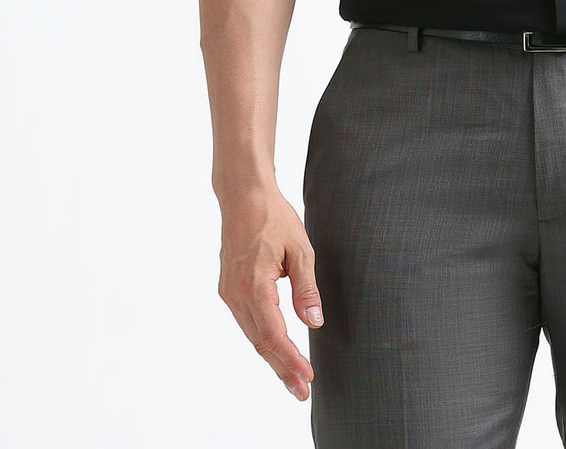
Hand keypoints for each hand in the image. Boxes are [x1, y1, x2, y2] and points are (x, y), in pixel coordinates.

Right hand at [217, 187, 323, 401]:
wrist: (243, 196)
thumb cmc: (274, 217)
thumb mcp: (300, 249)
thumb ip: (306, 288)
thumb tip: (313, 323)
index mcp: (255, 286)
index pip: (274, 335)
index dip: (290, 359)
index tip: (307, 377)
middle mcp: (236, 294)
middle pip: (260, 342)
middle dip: (282, 368)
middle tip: (301, 391)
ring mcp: (229, 292)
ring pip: (252, 335)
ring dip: (272, 357)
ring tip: (292, 377)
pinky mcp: (228, 288)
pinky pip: (246, 321)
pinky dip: (262, 338)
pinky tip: (276, 347)